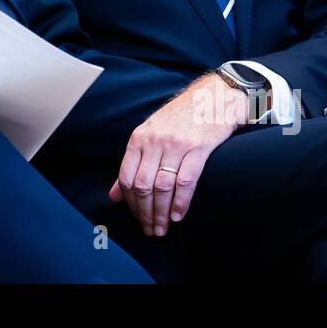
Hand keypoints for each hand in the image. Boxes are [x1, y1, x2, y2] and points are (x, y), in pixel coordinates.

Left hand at [108, 74, 247, 236]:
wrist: (212, 97)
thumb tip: (114, 195)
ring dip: (161, 213)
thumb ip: (132, 165)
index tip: (136, 218)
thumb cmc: (180, 118)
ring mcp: (176, 144)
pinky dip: (180, 203)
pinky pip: (185, 181)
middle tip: (150, 230)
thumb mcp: (150, 135)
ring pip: (162, 187)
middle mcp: (154, 141)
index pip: (126, 177)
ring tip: (163, 229)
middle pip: (143, 185)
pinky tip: (178, 216)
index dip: (130, 203)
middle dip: (145, 213)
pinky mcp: (198, 148)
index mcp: (139, 138)